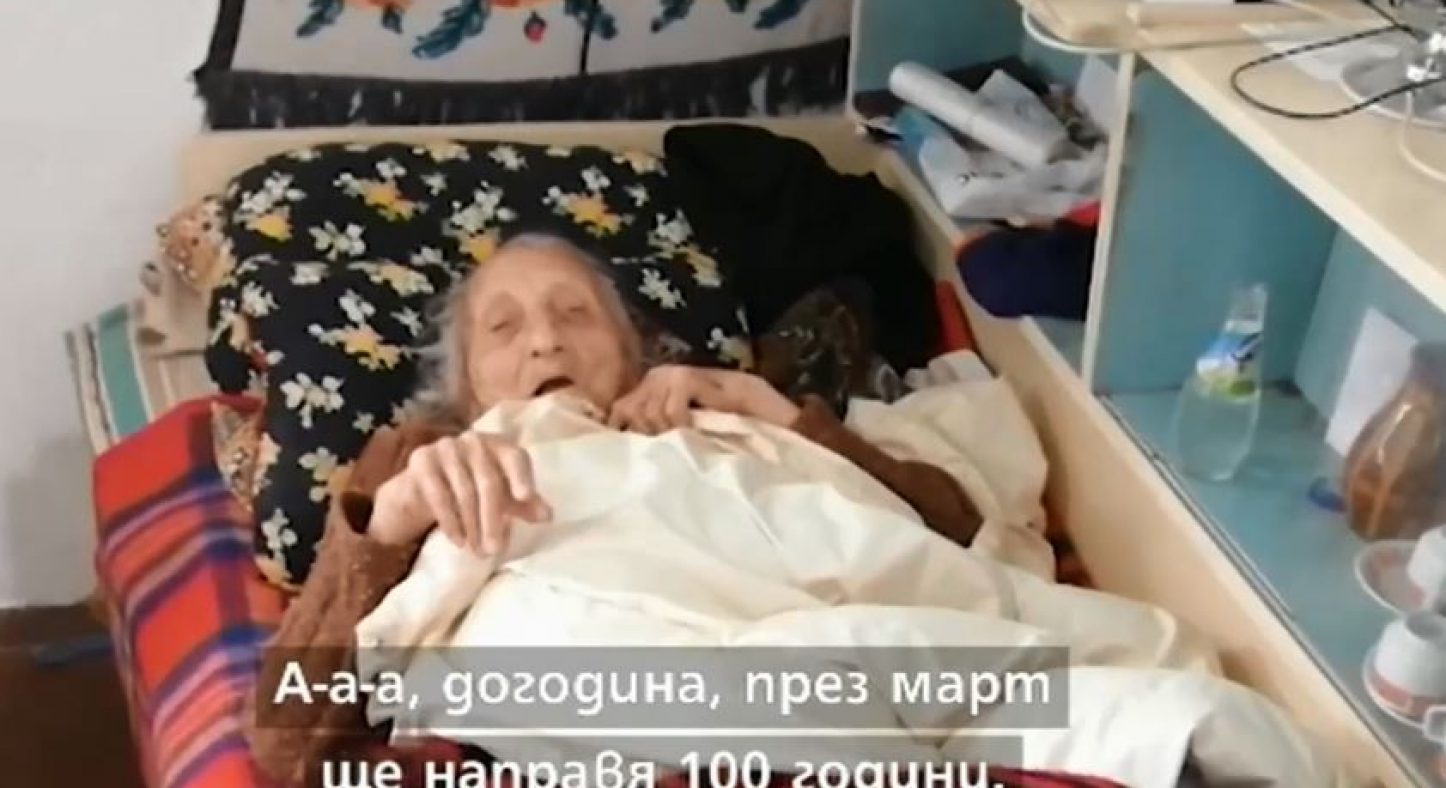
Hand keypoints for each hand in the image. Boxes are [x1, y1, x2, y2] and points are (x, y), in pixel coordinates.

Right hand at [369, 432, 551, 555]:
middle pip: (488, 482)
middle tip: (494, 550)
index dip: (522, 476)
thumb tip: (547, 516)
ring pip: (464, 492)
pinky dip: (450, 522)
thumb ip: (525, 504)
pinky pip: (439, 495)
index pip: (515, 457)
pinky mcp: (422, 460)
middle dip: (492, 520)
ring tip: (478, 552)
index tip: (526, 497)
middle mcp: (474, 441)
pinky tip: (458, 541)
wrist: (424, 484)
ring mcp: (446, 448)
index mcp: (499, 445)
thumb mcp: (502, 496)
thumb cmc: (473, 488)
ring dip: (472, 527)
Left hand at [606, 365, 799, 434]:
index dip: (625, 436)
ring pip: (648, 415)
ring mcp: (669, 375)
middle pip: (630, 416)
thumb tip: (620, 449)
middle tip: (675, 450)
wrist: (765, 413)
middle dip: (649, 439)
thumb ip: (653, 432)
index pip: (617, 413)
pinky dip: (681, 428)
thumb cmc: (723, 427)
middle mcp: (654, 378)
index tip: (640, 459)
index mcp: (649, 389)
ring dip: (667, 436)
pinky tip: (696, 434)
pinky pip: (670, 412)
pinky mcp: (685, 379)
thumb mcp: (680, 432)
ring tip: (689, 443)